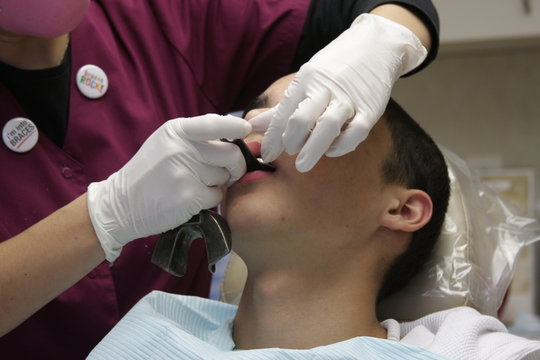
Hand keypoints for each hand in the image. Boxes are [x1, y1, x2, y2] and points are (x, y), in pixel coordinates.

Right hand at [87, 114, 250, 260]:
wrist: (121, 204)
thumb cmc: (149, 173)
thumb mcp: (166, 144)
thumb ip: (195, 138)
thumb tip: (235, 135)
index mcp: (176, 131)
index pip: (214, 124)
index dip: (235, 126)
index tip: (247, 129)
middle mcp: (181, 147)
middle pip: (231, 154)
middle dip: (236, 166)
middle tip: (229, 173)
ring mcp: (185, 172)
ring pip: (225, 176)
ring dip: (218, 184)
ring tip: (195, 186)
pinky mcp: (189, 196)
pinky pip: (217, 195)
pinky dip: (209, 200)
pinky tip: (191, 199)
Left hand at [259, 14, 426, 171]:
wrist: (375, 45)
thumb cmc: (334, 68)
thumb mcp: (305, 81)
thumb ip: (281, 108)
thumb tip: (253, 125)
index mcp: (306, 81)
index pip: (283, 112)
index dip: (272, 137)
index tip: (266, 155)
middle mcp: (325, 88)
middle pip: (301, 119)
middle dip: (291, 141)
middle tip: (288, 154)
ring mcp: (349, 99)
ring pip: (327, 127)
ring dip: (312, 149)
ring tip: (302, 164)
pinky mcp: (371, 108)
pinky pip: (356, 132)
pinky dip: (342, 146)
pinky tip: (332, 150)